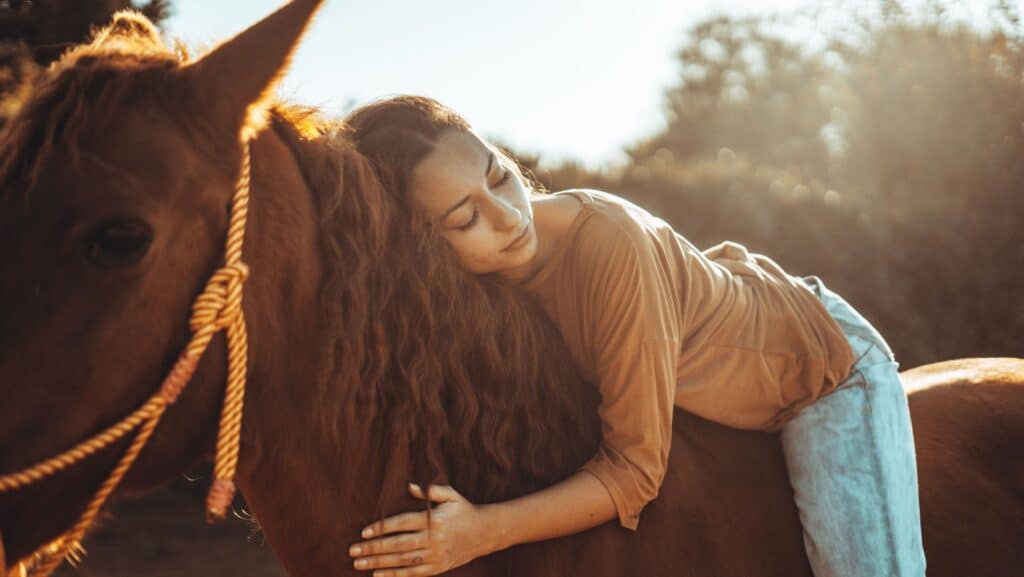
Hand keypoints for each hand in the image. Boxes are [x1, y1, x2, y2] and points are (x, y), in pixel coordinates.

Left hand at [348, 483, 491, 575]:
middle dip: (373, 548)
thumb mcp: (450, 495)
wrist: (486, 532)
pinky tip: (378, 575)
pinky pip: (413, 573)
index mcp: (433, 519)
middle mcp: (433, 539)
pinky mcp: (438, 567)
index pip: (401, 524)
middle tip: (352, 551)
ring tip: (359, 564)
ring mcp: (435, 555)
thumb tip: (408, 486)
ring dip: (378, 563)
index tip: (363, 533)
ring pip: (402, 561)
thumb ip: (429, 491)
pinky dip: (395, 575)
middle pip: (397, 545)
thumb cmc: (464, 510)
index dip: (381, 528)